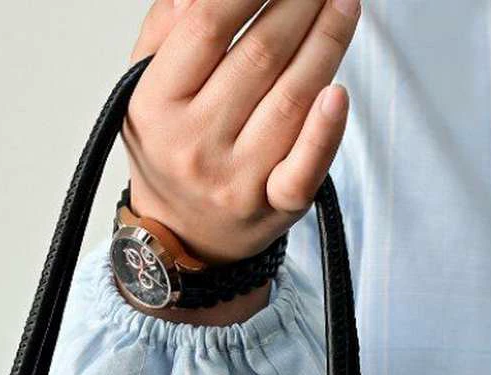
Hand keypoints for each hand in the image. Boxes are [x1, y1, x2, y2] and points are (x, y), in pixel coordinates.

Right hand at [124, 0, 359, 266]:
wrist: (181, 236)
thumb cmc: (172, 147)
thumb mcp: (146, 86)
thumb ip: (167, 28)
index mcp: (158, 105)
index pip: (208, 26)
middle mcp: (196, 144)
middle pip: (261, 55)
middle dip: (299, 3)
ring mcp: (237, 180)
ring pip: (292, 98)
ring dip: (327, 42)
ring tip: (344, 3)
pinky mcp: (274, 208)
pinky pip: (304, 171)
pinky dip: (325, 132)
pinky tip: (339, 93)